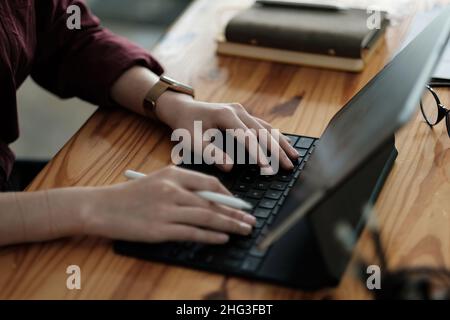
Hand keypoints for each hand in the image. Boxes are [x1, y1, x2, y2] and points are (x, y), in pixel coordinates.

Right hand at [83, 166, 255, 243]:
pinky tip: (223, 238)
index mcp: (173, 174)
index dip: (229, 195)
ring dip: (230, 225)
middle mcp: (172, 190)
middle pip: (213, 202)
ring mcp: (167, 210)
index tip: (240, 204)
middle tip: (251, 220)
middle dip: (236, 213)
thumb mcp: (158, 180)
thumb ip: (183, 186)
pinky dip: (211, 235)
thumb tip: (211, 199)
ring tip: (244, 230)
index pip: (210, 183)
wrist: (102, 207)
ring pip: (207, 217)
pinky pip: (192, 232)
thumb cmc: (131, 194)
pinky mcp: (160, 229)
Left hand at [155, 91, 299, 171]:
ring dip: (281, 143)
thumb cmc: (185, 126)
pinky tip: (284, 145)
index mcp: (225, 116)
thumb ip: (209, 153)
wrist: (183, 109)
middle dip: (277, 150)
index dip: (258, 154)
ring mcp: (242, 111)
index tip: (268, 168)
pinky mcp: (243, 114)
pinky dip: (275, 137)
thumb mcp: (190, 141)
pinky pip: (263, 126)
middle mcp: (237, 111)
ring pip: (267, 128)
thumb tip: (229, 166)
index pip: (247, 138)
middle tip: (288, 166)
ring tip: (294, 157)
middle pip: (263, 132)